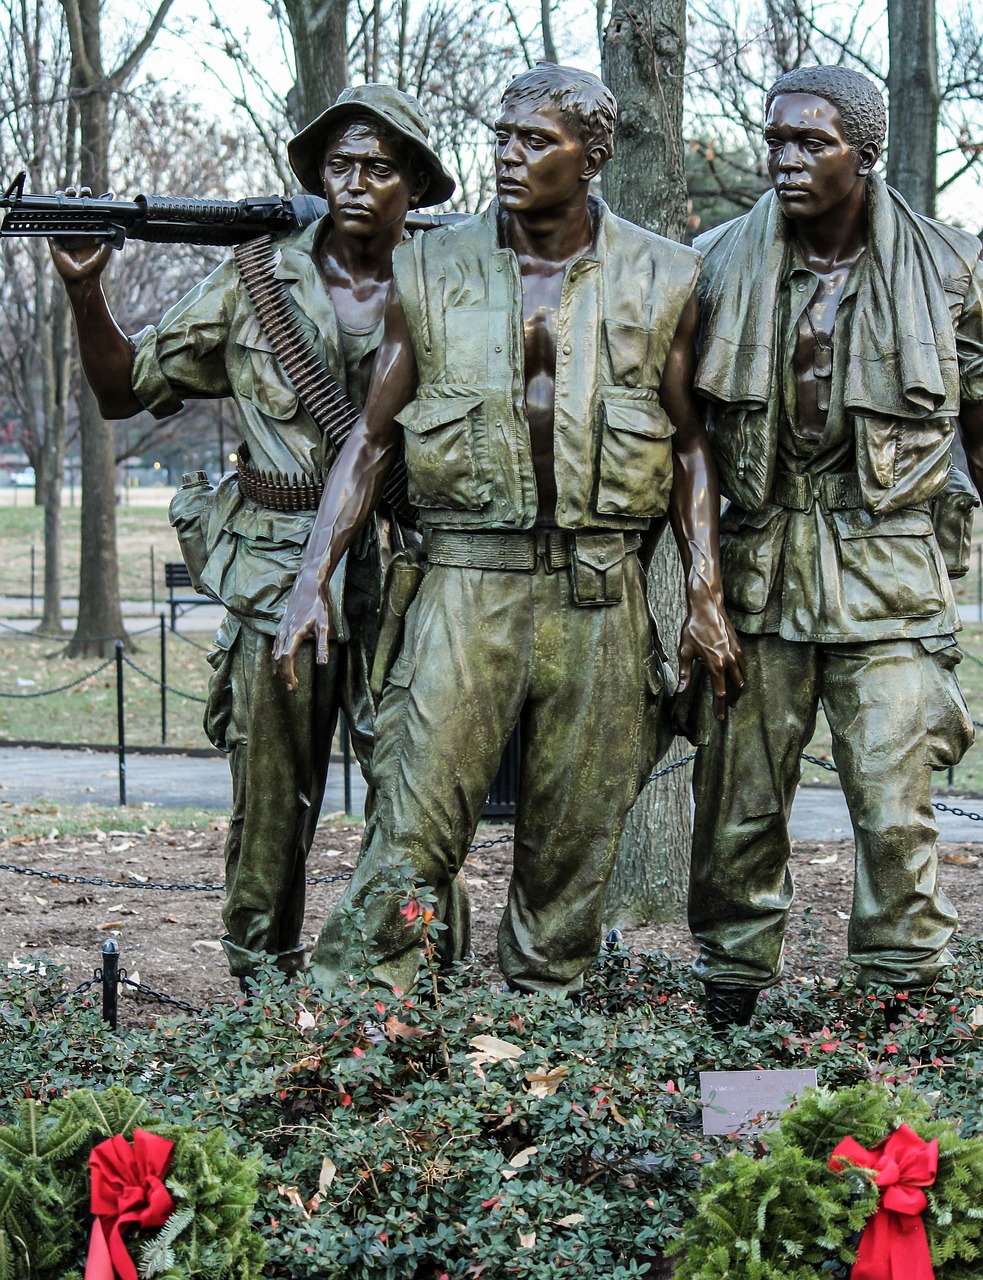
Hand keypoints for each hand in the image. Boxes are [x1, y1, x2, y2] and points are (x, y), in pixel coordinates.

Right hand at [47, 187, 114, 282]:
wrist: (83, 278)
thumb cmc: (96, 264)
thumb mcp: (106, 247)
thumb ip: (111, 234)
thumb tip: (120, 223)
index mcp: (88, 228)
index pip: (87, 209)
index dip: (87, 199)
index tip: (88, 192)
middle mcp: (76, 227)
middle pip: (73, 206)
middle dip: (74, 196)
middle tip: (76, 191)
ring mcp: (64, 232)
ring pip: (61, 211)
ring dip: (62, 200)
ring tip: (65, 193)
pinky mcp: (54, 238)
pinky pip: (51, 224)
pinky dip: (51, 214)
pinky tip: (53, 205)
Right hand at [272, 568, 330, 690]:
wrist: (309, 584)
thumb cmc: (319, 604)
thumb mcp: (325, 625)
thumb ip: (322, 645)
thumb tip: (322, 664)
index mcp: (294, 634)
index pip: (286, 660)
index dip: (288, 675)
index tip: (294, 687)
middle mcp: (283, 632)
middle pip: (278, 659)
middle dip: (284, 675)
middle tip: (292, 688)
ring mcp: (280, 628)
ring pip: (274, 652)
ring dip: (279, 668)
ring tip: (286, 679)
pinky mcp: (281, 625)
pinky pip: (274, 645)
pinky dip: (276, 657)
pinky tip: (279, 662)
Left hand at [676, 590, 744, 722]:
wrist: (707, 607)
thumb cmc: (693, 628)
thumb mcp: (685, 650)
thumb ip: (685, 673)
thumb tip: (680, 692)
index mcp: (715, 664)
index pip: (719, 692)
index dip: (719, 707)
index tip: (720, 718)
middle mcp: (729, 660)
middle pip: (734, 687)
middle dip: (731, 700)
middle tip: (726, 709)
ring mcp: (736, 652)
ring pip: (742, 677)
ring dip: (737, 688)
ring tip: (732, 696)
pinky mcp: (739, 646)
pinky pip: (743, 665)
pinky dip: (741, 675)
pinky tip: (736, 677)